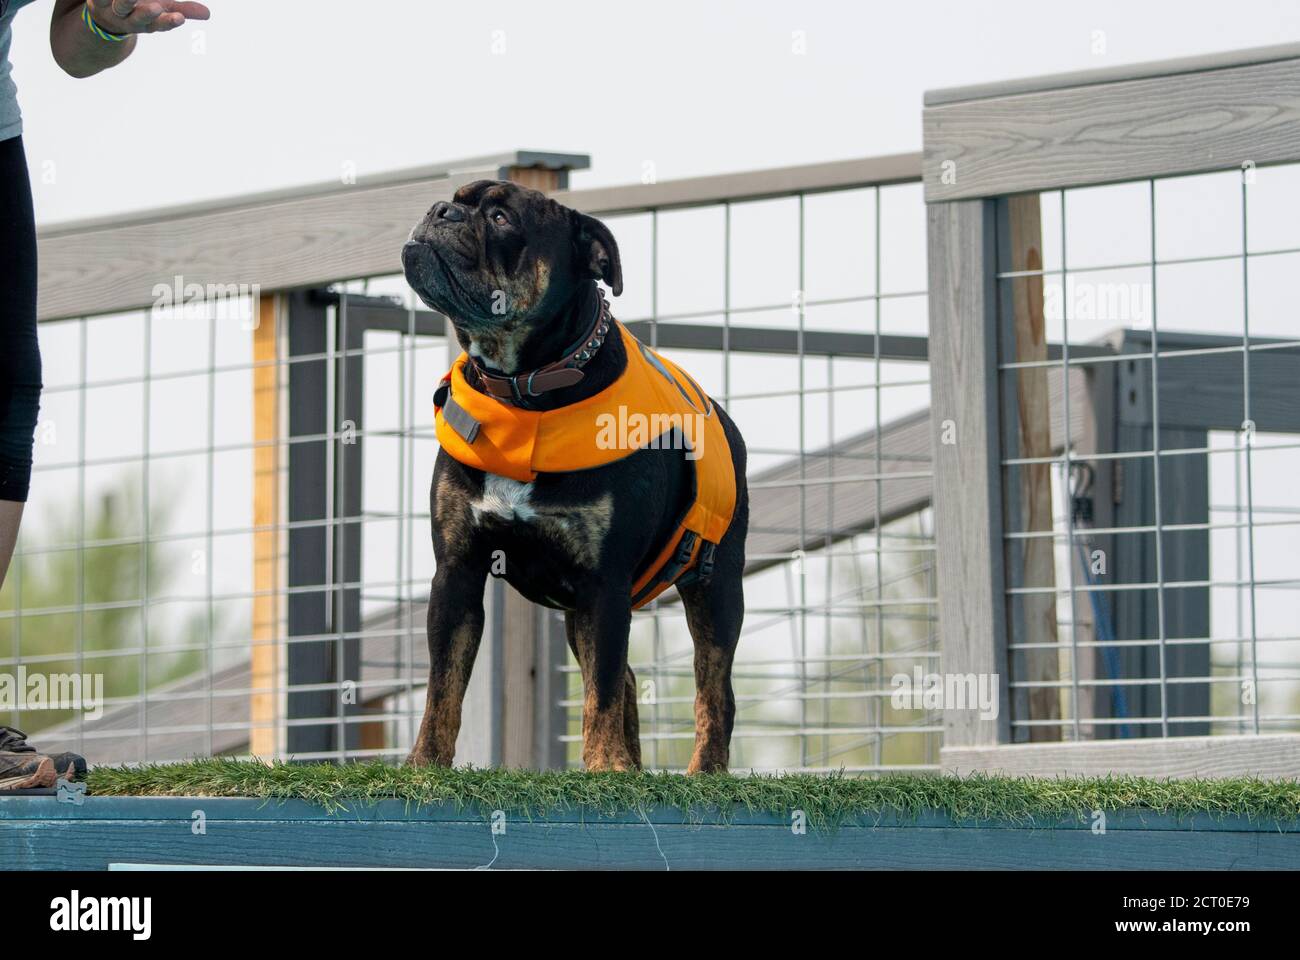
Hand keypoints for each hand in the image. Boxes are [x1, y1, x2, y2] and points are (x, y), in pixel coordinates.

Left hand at [86, 0, 210, 33]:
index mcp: (150, 23)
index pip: (161, 24)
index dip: (169, 22)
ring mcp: (114, 11)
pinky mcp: (99, 1)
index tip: (179, 17)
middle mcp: (132, 20)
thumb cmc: (141, 10)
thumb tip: (208, 14)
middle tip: (155, 7)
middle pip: (140, 19)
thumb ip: (184, 10)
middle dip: (147, 13)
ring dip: (127, 1)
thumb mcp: (163, 10)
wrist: (106, 18)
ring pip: (121, 7)